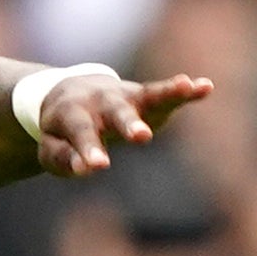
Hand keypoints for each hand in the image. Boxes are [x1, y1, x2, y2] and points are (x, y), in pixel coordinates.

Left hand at [33, 69, 210, 178]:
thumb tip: (85, 168)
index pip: (81, 132)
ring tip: (187, 87)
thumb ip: (64, 159)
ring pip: (148, 94)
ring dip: (167, 92)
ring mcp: (127, 96)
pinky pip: (167, 93)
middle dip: (129, 124)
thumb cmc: (61, 130)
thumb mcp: (51, 148)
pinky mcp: (147, 97)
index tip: (99, 165)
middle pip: (116, 112)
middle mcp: (101, 100)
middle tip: (141, 137)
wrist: (70, 92)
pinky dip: (186, 90)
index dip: (89, 148)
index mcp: (71, 113)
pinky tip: (205, 87)